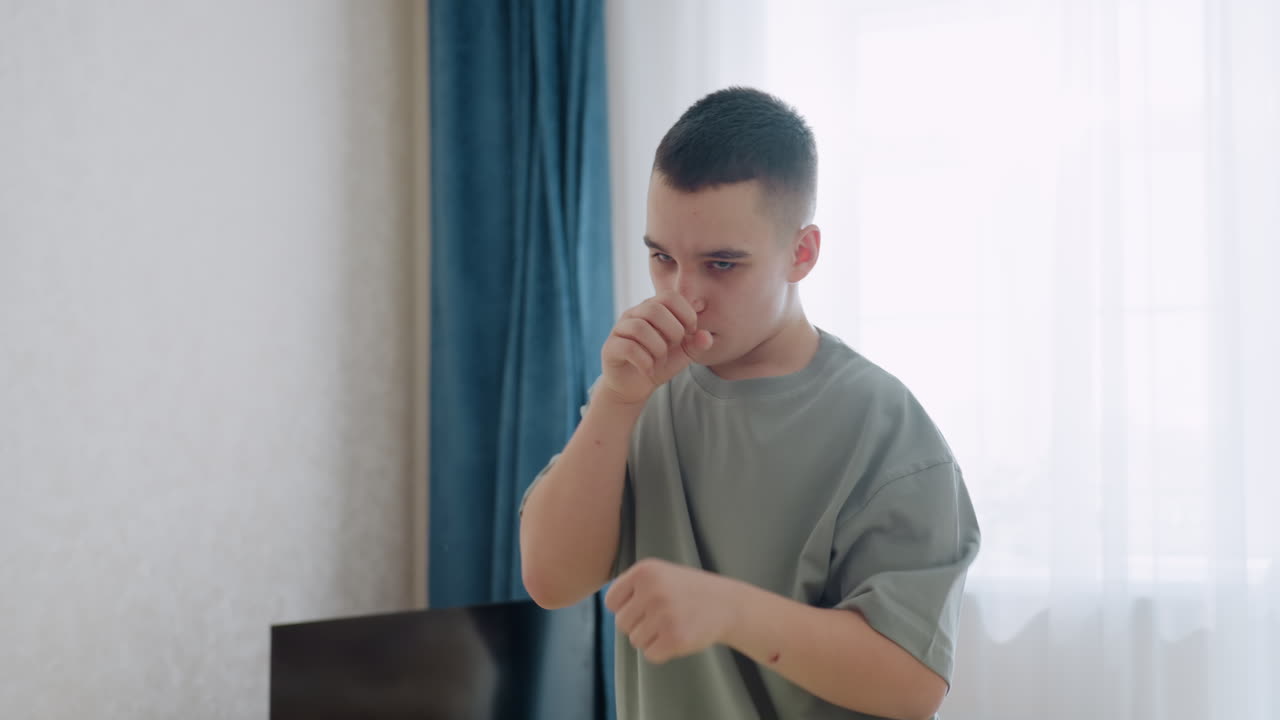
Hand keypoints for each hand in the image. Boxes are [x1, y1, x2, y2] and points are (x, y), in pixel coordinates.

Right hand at [598, 293, 713, 406]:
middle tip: (674, 346)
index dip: (686, 313)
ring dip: (658, 348)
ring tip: (660, 360)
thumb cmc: (660, 363)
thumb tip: (706, 336)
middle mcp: (634, 314)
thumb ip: (697, 343)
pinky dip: (645, 362)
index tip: (690, 332)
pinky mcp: (610, 348)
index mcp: (653, 308)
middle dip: (673, 331)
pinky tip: (649, 369)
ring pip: (640, 327)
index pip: (670, 296)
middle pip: (654, 308)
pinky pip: (628, 348)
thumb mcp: (684, 353)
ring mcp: (620, 329)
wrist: (636, 386)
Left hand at [605, 558, 740, 663]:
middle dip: (639, 624)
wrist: (727, 603)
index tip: (645, 604)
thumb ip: (630, 587)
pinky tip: (678, 635)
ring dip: (651, 638)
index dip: (626, 607)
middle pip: (621, 623)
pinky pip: (650, 654)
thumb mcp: (658, 574)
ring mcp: (664, 615)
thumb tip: (607, 608)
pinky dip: (662, 650)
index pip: (611, 602)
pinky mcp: (675, 639)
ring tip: (673, 623)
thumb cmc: (686, 590)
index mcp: (644, 571)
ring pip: (635, 640)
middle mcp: (652, 591)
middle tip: (663, 615)